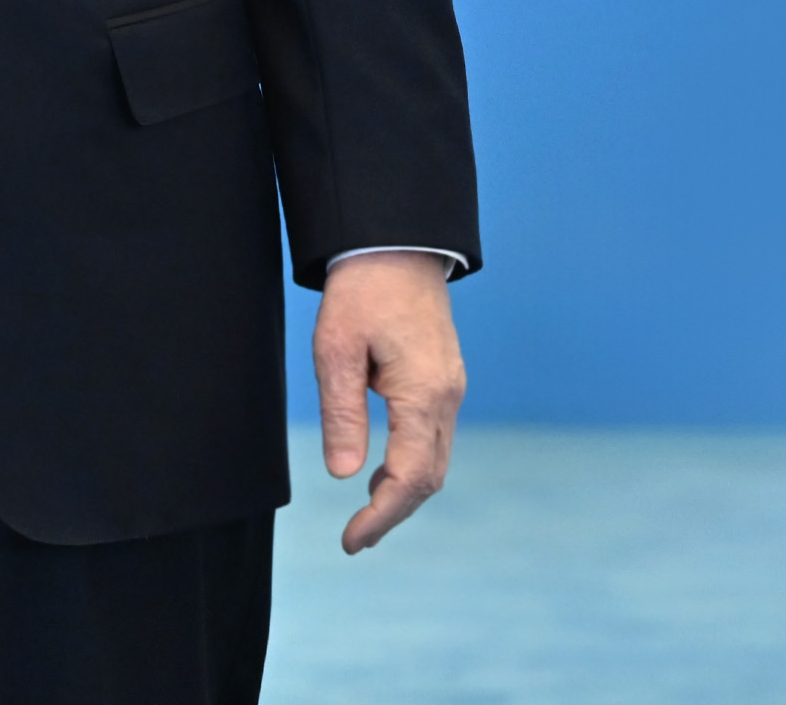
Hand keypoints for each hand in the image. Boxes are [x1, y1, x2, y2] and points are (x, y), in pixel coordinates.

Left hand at [314, 250, 463, 552]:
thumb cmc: (361, 290)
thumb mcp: (336, 348)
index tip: (352, 541)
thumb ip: (341, 411)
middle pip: (429, 478)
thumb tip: (344, 474)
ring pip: (434, 460)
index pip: (409, 477)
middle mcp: (447, 397)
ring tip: (364, 515)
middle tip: (355, 539)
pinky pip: (432, 437)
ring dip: (403, 491)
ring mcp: (450, 389)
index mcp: (424, 394)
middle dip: (393, 513)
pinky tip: (381, 471)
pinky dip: (410, 464)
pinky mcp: (442, 379)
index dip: (381, 516)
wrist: (395, 244)